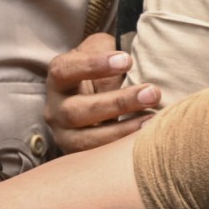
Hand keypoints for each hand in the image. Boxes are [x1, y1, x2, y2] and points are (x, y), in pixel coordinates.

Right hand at [45, 34, 158, 154]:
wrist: (92, 96)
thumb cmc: (102, 69)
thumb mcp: (102, 50)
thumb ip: (109, 51)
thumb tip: (126, 62)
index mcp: (59, 78)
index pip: (66, 70)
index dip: (94, 65)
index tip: (127, 61)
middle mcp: (55, 109)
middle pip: (77, 110)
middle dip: (118, 103)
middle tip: (152, 93)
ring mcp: (64, 135)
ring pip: (86, 140)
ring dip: (122, 131)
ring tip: (153, 120)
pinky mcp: (78, 155)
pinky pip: (97, 157)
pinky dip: (120, 150)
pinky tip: (145, 139)